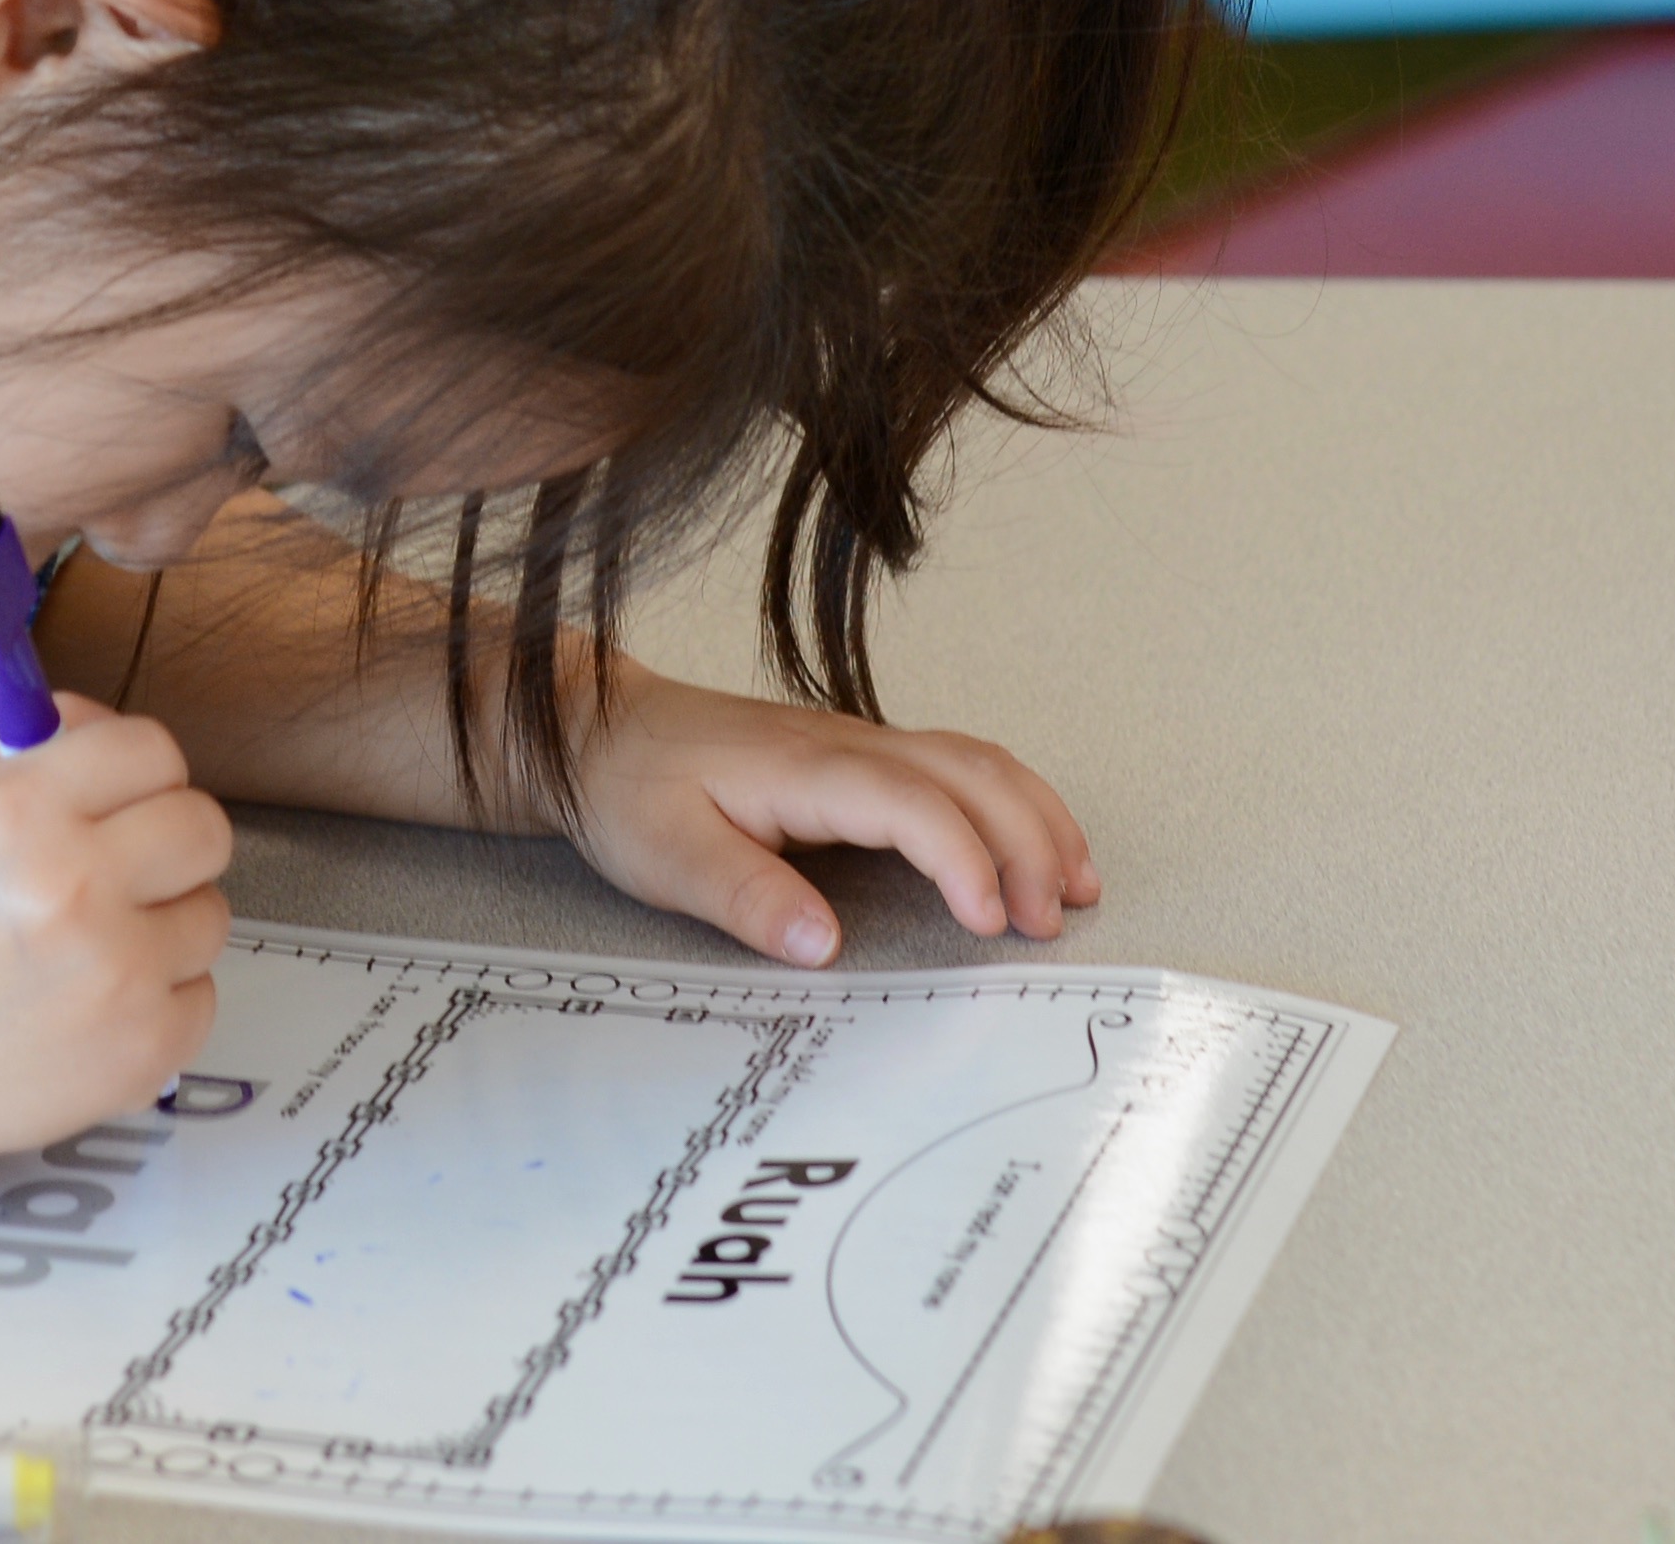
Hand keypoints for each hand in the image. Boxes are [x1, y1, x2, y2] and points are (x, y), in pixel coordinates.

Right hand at [0, 693, 229, 1167]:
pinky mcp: (146, 1047)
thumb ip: (34, 751)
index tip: (117, 800)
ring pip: (210, 913)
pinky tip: (95, 1009)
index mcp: (21, 809)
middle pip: (205, 827)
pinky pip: (201, 994)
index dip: (137, 773)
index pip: (153, 749)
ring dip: (163, 927)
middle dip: (168, 844)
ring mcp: (120, 972)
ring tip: (93, 952)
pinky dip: (158, 1001)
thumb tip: (108, 730)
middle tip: (119, 875)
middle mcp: (76, 883)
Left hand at [563, 663, 1099, 967]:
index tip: (989, 922)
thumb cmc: (632, 790)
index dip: (963, 860)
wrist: (598, 730)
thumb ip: (745, 897)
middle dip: (1028, 844)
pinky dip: (1013, 802)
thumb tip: (821, 945)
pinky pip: (960, 766)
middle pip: (970, 775)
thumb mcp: (666, 856)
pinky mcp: (862, 756)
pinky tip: (1032, 842)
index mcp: (807, 768)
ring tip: (1076, 887)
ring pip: (977, 762)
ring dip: (1036, 819)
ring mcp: (861, 743)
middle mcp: (848, 744)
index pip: (913, 804)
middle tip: (1053, 921)